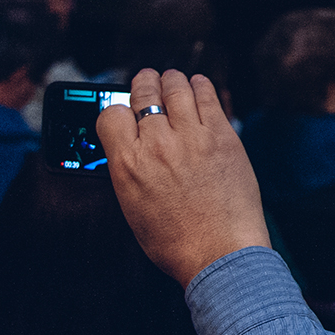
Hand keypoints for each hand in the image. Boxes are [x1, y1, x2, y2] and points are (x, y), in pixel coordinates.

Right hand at [96, 68, 271, 287]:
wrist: (221, 254)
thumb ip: (128, 168)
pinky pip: (208, 96)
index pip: (110, 113)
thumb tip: (129, 144)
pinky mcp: (223, 135)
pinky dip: (200, 86)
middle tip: (146, 82)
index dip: (117, 110)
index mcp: (127, 164)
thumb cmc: (176, 240)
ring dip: (171, 81)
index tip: (125, 111)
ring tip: (172, 81)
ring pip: (176, 87)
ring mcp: (193, 136)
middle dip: (143, 84)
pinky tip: (197, 86)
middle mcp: (157, 144)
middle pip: (144, 93)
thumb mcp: (133, 205)